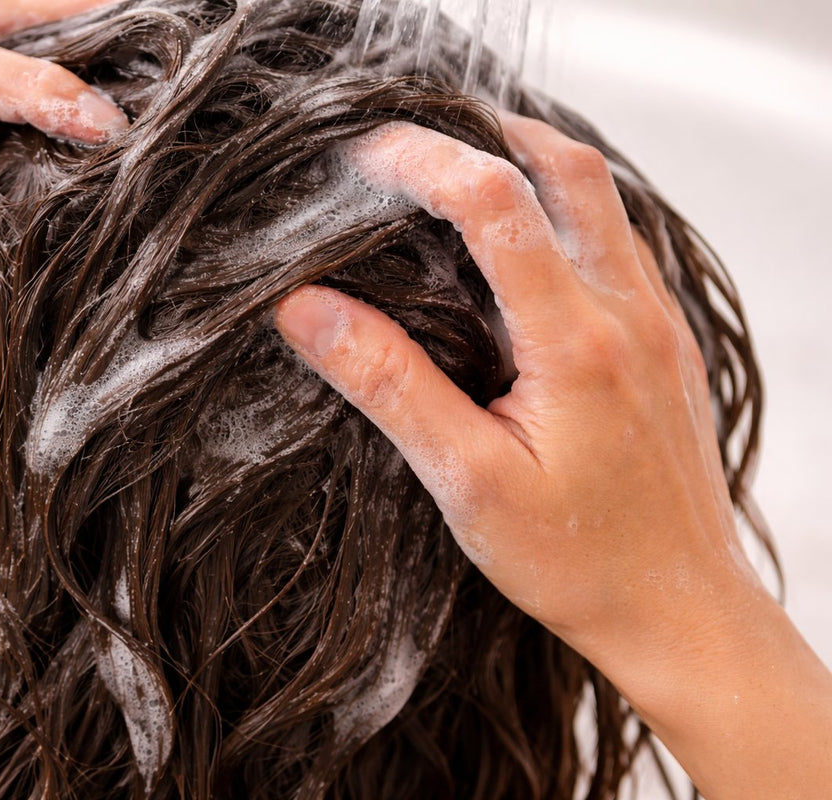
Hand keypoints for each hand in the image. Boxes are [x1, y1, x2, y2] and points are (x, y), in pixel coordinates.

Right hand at [274, 115, 831, 797]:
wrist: (680, 613)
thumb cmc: (576, 562)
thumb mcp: (467, 482)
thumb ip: (390, 386)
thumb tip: (306, 311)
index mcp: (577, 343)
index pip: (496, 203)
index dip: (424, 161)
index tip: (364, 159)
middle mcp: (632, 315)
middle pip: (570, 170)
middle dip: (489, 134)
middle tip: (417, 147)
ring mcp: (661, 324)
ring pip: (605, 200)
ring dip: (533, 168)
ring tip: (460, 179)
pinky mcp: (670, 344)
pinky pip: (623, 244)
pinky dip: (568, 215)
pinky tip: (522, 251)